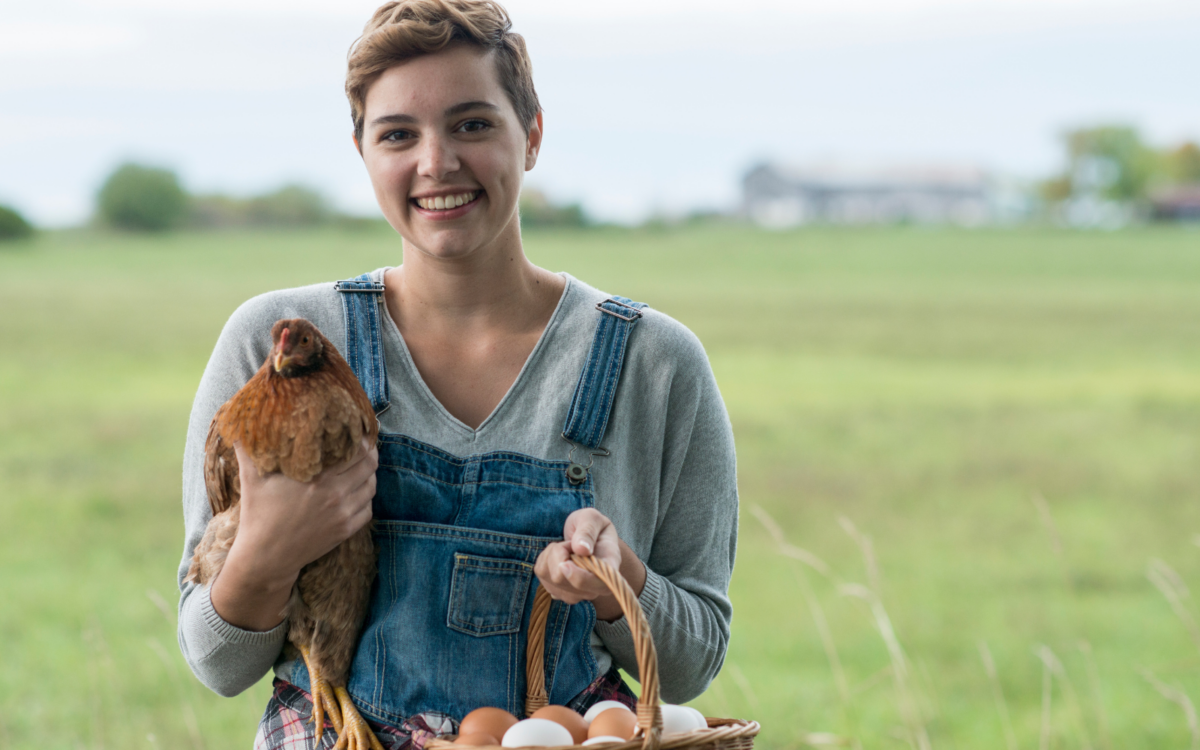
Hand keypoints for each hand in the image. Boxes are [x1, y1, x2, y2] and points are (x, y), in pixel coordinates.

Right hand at [234, 438, 378, 582]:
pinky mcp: (346, 530)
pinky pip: (369, 509)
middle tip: (364, 445)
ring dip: (370, 474)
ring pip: (372, 486)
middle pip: (370, 465)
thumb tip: (236, 425)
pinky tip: (357, 491)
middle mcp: (336, 495)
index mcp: (318, 479)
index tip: (357, 431)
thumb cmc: (258, 514)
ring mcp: (343, 514)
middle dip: (370, 452)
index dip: (362, 438)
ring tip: (362, 466)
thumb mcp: (251, 479)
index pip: (356, 451)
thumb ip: (248, 449)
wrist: (266, 557)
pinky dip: (367, 498)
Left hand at [535, 509, 644, 620]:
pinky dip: (545, 560)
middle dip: (559, 553)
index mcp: (610, 570)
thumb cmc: (592, 526)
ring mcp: (576, 593)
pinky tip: (559, 556)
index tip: (565, 563)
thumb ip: (588, 531)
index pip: (598, 585)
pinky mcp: (558, 591)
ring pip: (550, 577)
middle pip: (562, 579)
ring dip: (552, 555)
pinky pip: (541, 575)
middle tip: (571, 543)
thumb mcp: (592, 518)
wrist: (586, 537)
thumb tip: (582, 549)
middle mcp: (595, 588)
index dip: (579, 578)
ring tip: (567, 548)